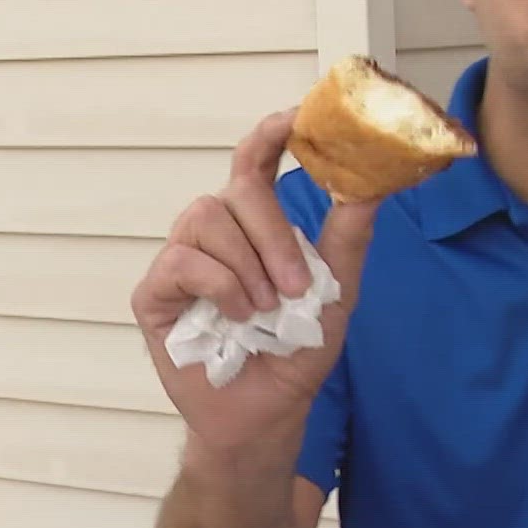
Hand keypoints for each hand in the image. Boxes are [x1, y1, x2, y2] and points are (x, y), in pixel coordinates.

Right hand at [130, 108, 378, 447]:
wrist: (267, 412)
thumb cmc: (296, 350)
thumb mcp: (336, 291)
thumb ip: (348, 236)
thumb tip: (373, 181)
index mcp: (255, 224)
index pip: (255, 161)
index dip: (270, 133)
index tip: (295, 115)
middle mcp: (215, 232)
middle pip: (237, 190)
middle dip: (274, 234)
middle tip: (297, 285)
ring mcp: (180, 259)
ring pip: (207, 219)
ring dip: (248, 265)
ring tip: (265, 310)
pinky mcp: (154, 293)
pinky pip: (183, 262)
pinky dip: (219, 286)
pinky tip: (236, 315)